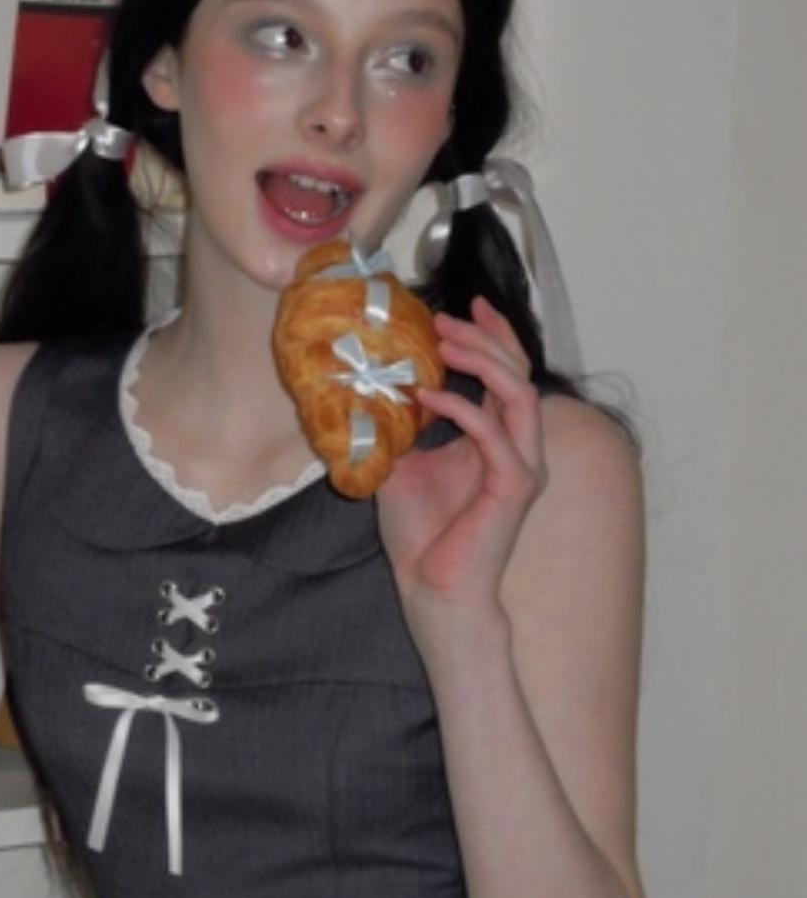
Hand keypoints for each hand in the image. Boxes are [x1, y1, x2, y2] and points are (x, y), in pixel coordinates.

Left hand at [376, 297, 545, 625]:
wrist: (433, 590)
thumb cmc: (422, 536)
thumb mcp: (401, 465)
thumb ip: (400, 425)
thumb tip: (375, 386)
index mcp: (498, 441)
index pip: (507, 375)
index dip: (492, 336)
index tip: (464, 307)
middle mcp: (518, 449)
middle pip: (519, 373)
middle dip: (485, 337)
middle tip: (446, 319)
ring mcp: (522, 467)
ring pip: (520, 394)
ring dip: (483, 361)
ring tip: (444, 343)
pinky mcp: (514, 487)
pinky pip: (493, 434)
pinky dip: (461, 408)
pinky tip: (427, 396)